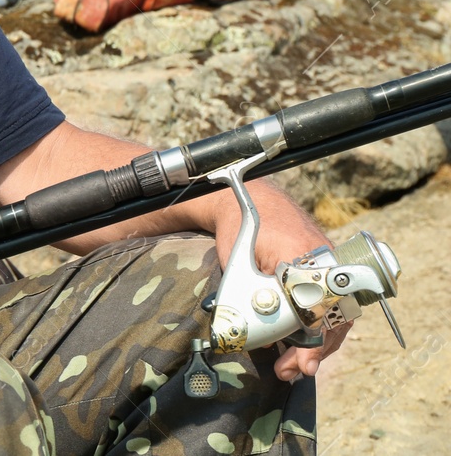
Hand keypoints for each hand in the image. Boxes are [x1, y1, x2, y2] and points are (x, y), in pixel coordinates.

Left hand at [209, 183, 351, 382]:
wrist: (249, 203)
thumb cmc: (239, 230)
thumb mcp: (237, 264)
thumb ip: (253, 297)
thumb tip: (264, 340)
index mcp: (303, 257)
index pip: (319, 309)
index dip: (313, 341)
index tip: (304, 363)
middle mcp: (325, 262)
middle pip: (333, 317)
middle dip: (314, 351)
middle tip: (293, 371)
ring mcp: (330, 267)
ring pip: (336, 316)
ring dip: (317, 346)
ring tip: (294, 368)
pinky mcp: (327, 274)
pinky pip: (332, 307)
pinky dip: (319, 330)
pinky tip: (302, 350)